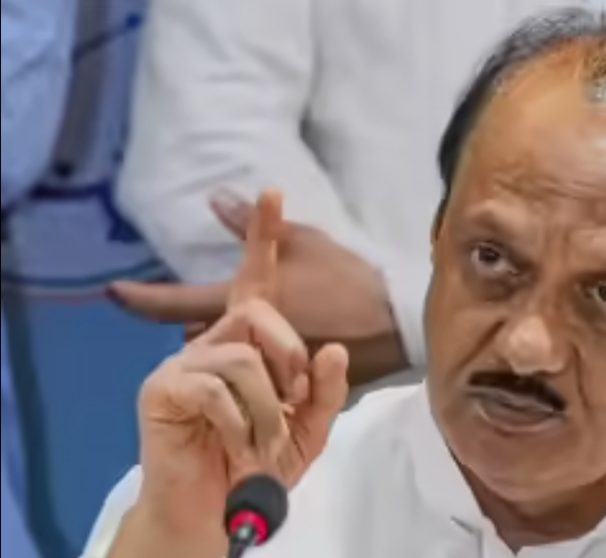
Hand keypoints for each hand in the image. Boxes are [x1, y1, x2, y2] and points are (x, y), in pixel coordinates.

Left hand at [109, 191, 407, 382]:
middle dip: (195, 328)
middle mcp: (246, 343)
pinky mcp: (291, 389)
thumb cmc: (349, 280)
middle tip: (201, 313)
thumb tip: (215, 199)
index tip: (114, 294)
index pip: (176, 304)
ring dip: (225, 350)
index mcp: (244, 305)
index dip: (142, 299)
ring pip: (226, 364)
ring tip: (238, 336)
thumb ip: (255, 227)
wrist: (396, 325)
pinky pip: (260, 381)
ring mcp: (267, 371)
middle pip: (196, 340)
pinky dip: (258, 370)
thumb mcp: (306, 242)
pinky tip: (273, 361)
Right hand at [109, 192, 349, 557]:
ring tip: (270, 436)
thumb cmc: (271, 460)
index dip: (264, 234)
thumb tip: (326, 346)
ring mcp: (186, 364)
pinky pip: (217, 386)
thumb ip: (326, 383)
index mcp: (252, 340)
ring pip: (244, 353)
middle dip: (286, 352)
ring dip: (271, 402)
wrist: (236, 507)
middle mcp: (215, 342)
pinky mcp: (164, 389)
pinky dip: (242, 421)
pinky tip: (241, 445)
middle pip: (253, 308)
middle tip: (297, 391)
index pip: (256, 276)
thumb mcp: (315, 421)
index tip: (273, 191)